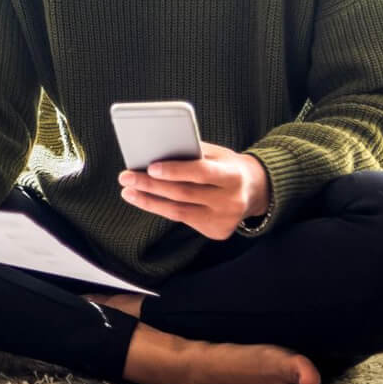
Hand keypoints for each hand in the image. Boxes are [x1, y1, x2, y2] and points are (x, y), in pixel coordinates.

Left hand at [117, 142, 270, 239]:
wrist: (256, 190)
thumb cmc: (228, 166)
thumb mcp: (217, 154)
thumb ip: (192, 153)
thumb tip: (156, 151)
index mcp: (233, 176)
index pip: (201, 173)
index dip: (175, 170)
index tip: (149, 166)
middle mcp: (231, 201)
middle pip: (184, 193)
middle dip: (151, 185)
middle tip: (126, 176)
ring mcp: (224, 219)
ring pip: (179, 211)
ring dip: (149, 201)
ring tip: (128, 191)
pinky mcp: (217, 232)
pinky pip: (183, 219)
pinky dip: (162, 209)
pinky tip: (145, 200)